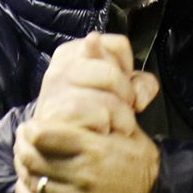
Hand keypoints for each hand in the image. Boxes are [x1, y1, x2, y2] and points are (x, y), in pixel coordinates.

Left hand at [13, 116, 159, 192]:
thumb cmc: (135, 155)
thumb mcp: (123, 128)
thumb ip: (93, 119)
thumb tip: (61, 106)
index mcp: (94, 148)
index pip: (43, 137)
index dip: (30, 129)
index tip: (29, 126)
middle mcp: (83, 175)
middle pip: (32, 159)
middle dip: (21, 146)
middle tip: (22, 141)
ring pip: (33, 183)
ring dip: (22, 168)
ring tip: (24, 159)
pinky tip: (27, 183)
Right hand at [33, 32, 155, 132]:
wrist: (57, 147)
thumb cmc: (92, 113)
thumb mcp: (116, 90)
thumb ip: (138, 83)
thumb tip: (138, 96)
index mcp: (72, 52)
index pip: (118, 45)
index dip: (129, 68)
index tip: (121, 86)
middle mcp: (59, 68)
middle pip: (112, 73)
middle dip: (126, 95)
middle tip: (122, 109)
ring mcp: (54, 93)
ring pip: (106, 100)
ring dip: (121, 117)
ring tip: (115, 125)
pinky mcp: (55, 118)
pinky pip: (97, 117)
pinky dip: (107, 127)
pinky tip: (101, 132)